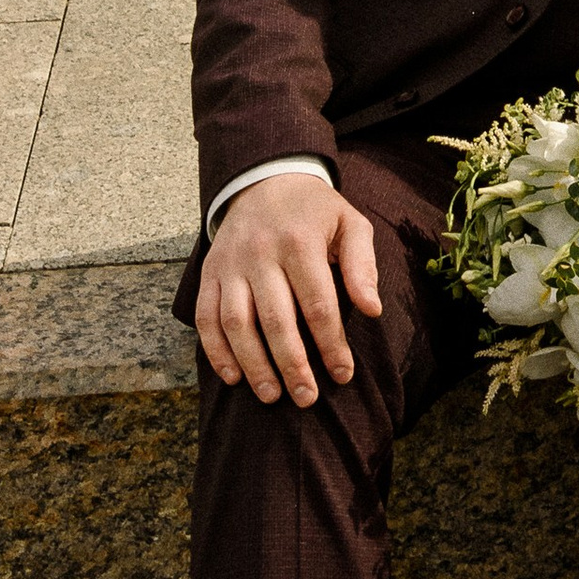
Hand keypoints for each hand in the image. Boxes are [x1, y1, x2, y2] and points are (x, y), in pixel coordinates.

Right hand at [196, 176, 380, 408]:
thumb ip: (363, 264)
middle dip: (292, 365)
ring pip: (236, 324)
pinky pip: (206, 318)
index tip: (343, 374)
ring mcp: (230, 264)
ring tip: (272, 396)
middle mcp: (260, 254)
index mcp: (299, 241)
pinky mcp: (209, 273)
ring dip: (253, 365)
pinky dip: (216, 352)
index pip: (318, 304)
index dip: (331, 344)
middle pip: (276, 320)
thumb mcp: (349, 223)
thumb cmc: (314, 212)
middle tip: (307, 398)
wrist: (265, 180)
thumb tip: (372, 310)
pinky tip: (234, 377)